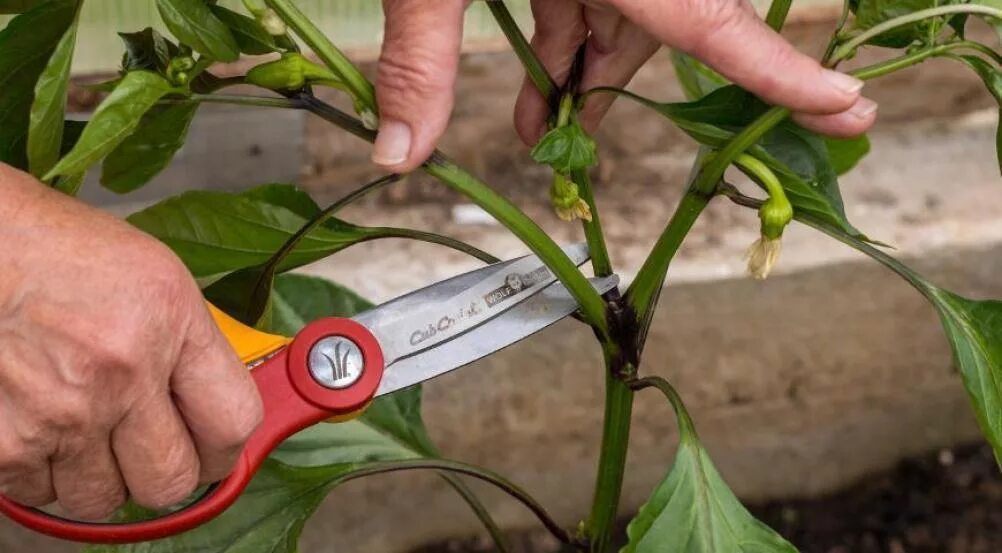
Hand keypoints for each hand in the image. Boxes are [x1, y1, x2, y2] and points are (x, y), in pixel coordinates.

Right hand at [0, 165, 261, 519]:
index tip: (211, 449)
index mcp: (171, 324)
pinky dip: (40, 469)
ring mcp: (61, 413)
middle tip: (146, 448)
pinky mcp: (3, 442)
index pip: (233, 425)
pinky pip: (38, 492)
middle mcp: (121, 373)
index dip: (224, 448)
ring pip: (102, 498)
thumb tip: (213, 408)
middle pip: (172, 482)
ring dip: (96, 474)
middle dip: (162, 472)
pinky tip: (39, 423)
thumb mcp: (156, 280)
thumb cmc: (62, 254)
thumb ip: (190, 348)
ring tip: (84, 427)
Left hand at [371, 0, 876, 172]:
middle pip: (664, 24)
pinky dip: (564, 22)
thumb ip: (421, 56)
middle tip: (568, 144)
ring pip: (626, 6)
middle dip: (608, 88)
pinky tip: (535, 71)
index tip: (849, 104)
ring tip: (534, 120)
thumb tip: (401, 156)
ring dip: (578, 63)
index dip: (784, 73)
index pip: (715, 24)